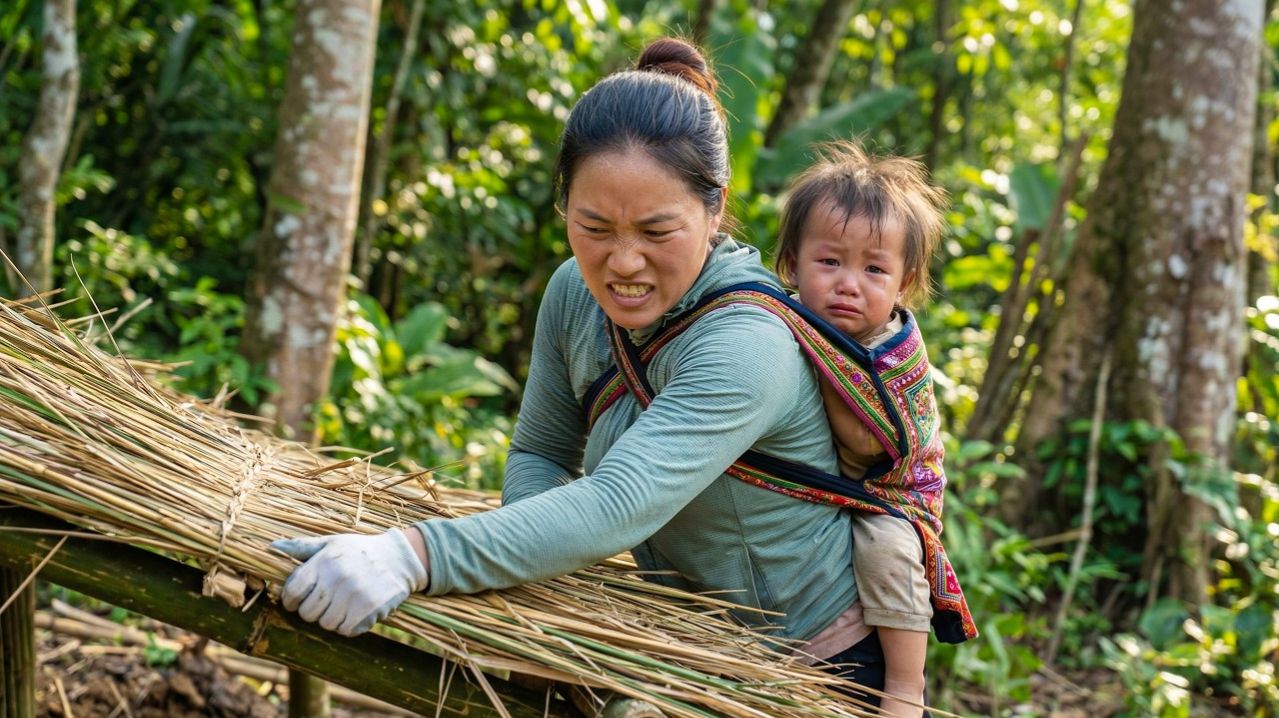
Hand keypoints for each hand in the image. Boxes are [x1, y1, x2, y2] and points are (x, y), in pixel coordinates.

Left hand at [270, 529, 427, 636]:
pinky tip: (355, 610)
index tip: (298, 600)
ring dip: (331, 618)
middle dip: (313, 610)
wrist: (400, 558)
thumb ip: (302, 547)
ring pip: (326, 624)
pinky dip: (348, 624)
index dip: (291, 600)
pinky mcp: (369, 609)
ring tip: (342, 605)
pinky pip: (346, 630)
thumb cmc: (360, 551)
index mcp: (324, 561)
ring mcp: (354, 595)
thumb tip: (272, 547)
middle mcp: (337, 578)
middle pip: (308, 613)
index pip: (292, 592)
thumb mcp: (332, 543)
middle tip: (325, 601)